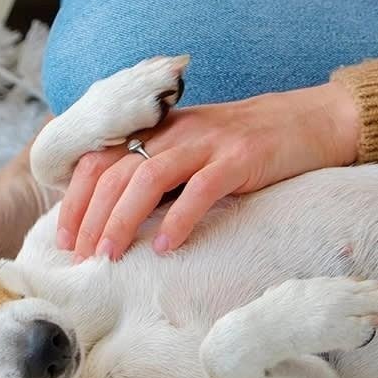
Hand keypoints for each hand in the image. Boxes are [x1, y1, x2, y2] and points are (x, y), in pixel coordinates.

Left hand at [56, 82, 359, 261]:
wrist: (310, 121)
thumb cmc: (246, 146)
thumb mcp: (192, 152)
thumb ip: (157, 174)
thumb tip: (116, 220)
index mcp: (157, 130)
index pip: (98, 159)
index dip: (76, 198)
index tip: (66, 237)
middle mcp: (174, 131)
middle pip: (114, 171)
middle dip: (91, 217)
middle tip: (81, 256)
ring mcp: (207, 142)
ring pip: (147, 177)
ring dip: (122, 219)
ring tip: (110, 255)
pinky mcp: (240, 157)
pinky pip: (201, 188)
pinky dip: (179, 219)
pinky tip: (167, 247)